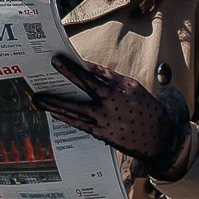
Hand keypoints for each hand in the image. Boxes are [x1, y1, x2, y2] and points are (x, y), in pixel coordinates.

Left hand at [34, 52, 192, 180]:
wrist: (159, 137)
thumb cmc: (146, 107)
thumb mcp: (133, 87)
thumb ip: (109, 77)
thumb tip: (87, 67)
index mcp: (120, 91)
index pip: (92, 77)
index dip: (73, 69)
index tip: (58, 60)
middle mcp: (111, 106)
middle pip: (80, 94)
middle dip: (59, 87)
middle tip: (40, 85)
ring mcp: (105, 122)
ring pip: (74, 113)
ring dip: (55, 106)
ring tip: (39, 100)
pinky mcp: (102, 135)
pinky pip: (79, 125)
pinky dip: (66, 118)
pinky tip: (55, 113)